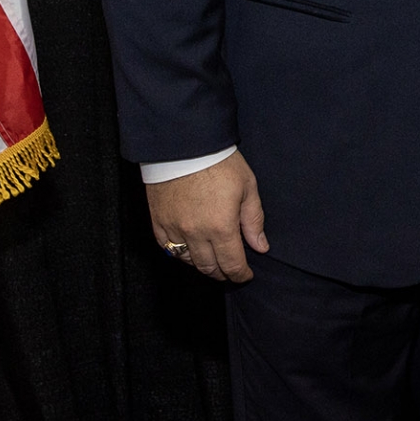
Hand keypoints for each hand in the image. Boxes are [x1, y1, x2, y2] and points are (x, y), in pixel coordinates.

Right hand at [147, 150, 268, 281]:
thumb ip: (253, 220)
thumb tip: (261, 247)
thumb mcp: (247, 187)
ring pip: (188, 262)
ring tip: (212, 262)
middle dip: (222, 274)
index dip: (240, 274)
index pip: (232, 264)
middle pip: (209, 267)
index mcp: (221, 227)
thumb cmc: (219, 162)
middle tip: (231, 272)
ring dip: (202, 266)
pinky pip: (167, 249)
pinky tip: (190, 252)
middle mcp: (196, 234)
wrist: (185, 145)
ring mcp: (174, 229)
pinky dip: (180, 255)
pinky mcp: (158, 222)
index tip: (246, 275)